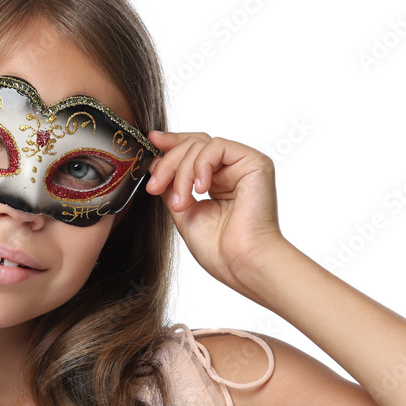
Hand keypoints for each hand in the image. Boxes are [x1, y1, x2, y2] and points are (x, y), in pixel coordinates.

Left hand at [145, 130, 286, 295]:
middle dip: (168, 163)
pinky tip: (201, 189)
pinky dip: (201, 165)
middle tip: (154, 187)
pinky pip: (217, 147)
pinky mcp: (255, 162)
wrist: (241, 263)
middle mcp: (231, 171)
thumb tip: (155, 164)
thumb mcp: (184, 213)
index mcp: (218, 182)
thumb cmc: (219, 249)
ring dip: (182, 172)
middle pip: (193, 144)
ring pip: (201, 145)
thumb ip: (171, 187)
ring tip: (182, 203)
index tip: (150, 142)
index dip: (171, 144)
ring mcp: (243, 165)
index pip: (193, 151)